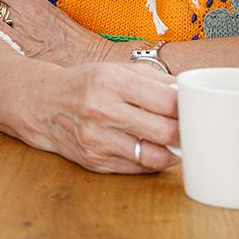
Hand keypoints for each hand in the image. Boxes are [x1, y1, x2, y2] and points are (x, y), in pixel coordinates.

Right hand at [20, 62, 179, 173]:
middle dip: (186, 133)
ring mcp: (97, 139)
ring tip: (176, 144)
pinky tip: (154, 151)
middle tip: (192, 130)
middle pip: (166, 132)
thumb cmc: (84, 85)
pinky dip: (153, 162)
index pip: (168, 101)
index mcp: (110, 81)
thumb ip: (155, 80)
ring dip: (173, 153)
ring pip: (155, 156)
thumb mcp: (115, 70)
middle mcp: (101, 110)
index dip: (189, 109)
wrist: (41, 105)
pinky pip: (138, 168)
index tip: (196, 110)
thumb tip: (192, 93)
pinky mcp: (94, 161)